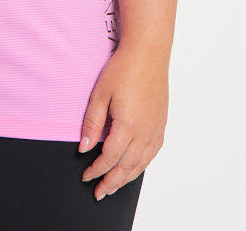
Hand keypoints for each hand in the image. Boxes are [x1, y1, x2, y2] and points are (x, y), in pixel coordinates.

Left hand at [78, 41, 167, 199]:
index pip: (110, 158)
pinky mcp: (161, 124)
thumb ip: (92, 123)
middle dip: (111, 182)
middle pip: (127, 166)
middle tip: (99, 193)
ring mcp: (156, 129)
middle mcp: (145, 132)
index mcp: (128, 126)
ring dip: (127, 178)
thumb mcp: (100, 94)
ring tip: (114, 186)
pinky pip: (152, 153)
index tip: (86, 176)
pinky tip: (135, 168)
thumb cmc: (123, 69)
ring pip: (141, 163)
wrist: (148, 53)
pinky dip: (142, 165)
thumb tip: (84, 148)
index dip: (97, 170)